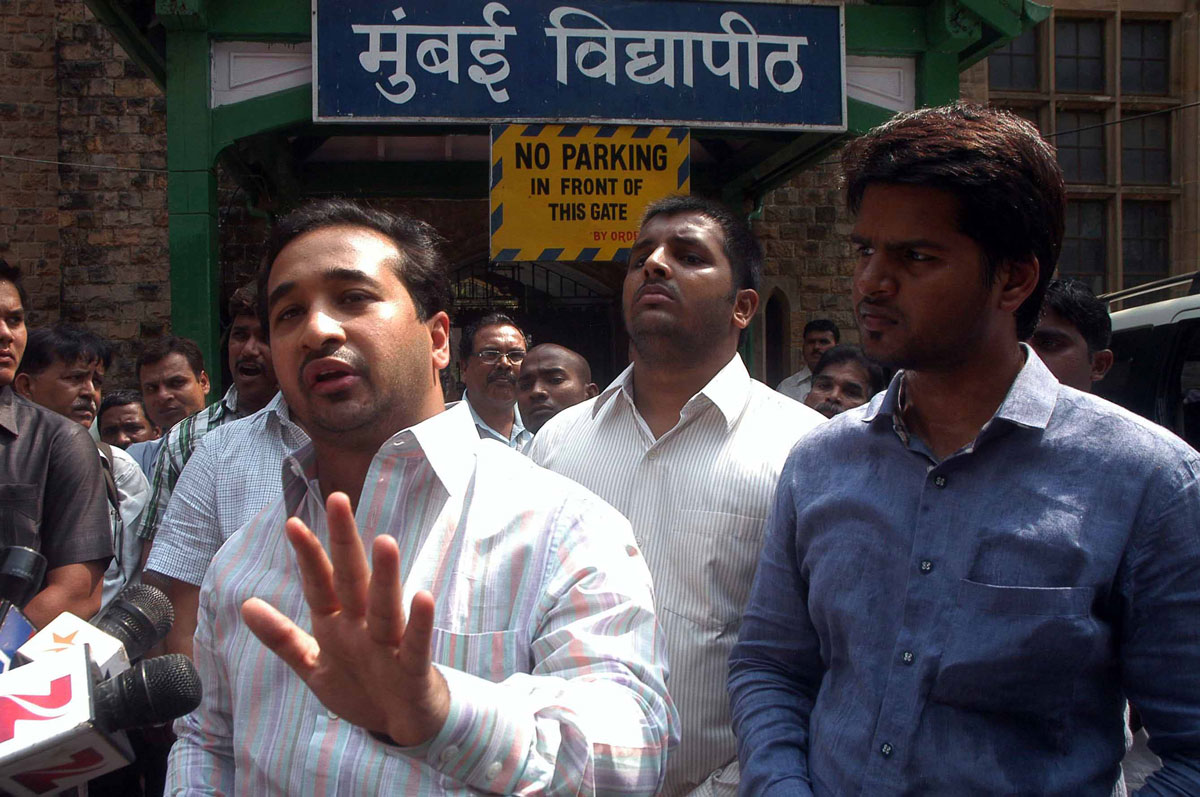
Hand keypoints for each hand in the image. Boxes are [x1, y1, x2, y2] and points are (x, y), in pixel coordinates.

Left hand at [241, 492, 449, 745]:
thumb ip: (282, 638)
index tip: (292, 523)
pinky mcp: (413, 668)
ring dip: (385, 576)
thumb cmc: (361, 687)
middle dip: (345, 542)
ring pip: (386, 606)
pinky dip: (419, 623)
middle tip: (338, 501)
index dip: (308, 557)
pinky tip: (423, 597)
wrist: (403, 724)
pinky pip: (416, 644)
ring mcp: (390, 645)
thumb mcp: (313, 666)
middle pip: (353, 580)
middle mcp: (363, 626)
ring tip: (384, 541)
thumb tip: (245, 605)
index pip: (320, 585)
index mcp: (337, 625)